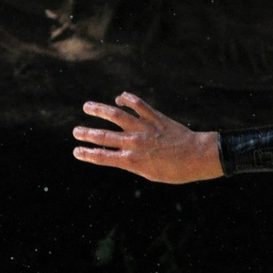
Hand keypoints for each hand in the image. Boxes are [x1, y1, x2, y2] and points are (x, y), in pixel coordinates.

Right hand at [71, 93, 221, 183]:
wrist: (197, 157)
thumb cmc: (176, 171)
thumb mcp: (151, 174)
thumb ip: (134, 163)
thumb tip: (120, 155)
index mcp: (132, 161)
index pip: (102, 157)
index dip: (87, 154)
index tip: (76, 151)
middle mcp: (134, 143)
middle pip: (103, 136)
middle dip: (86, 134)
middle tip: (75, 131)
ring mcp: (144, 128)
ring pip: (116, 115)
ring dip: (99, 110)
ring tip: (87, 106)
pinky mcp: (154, 117)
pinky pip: (137, 104)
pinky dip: (127, 99)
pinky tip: (119, 98)